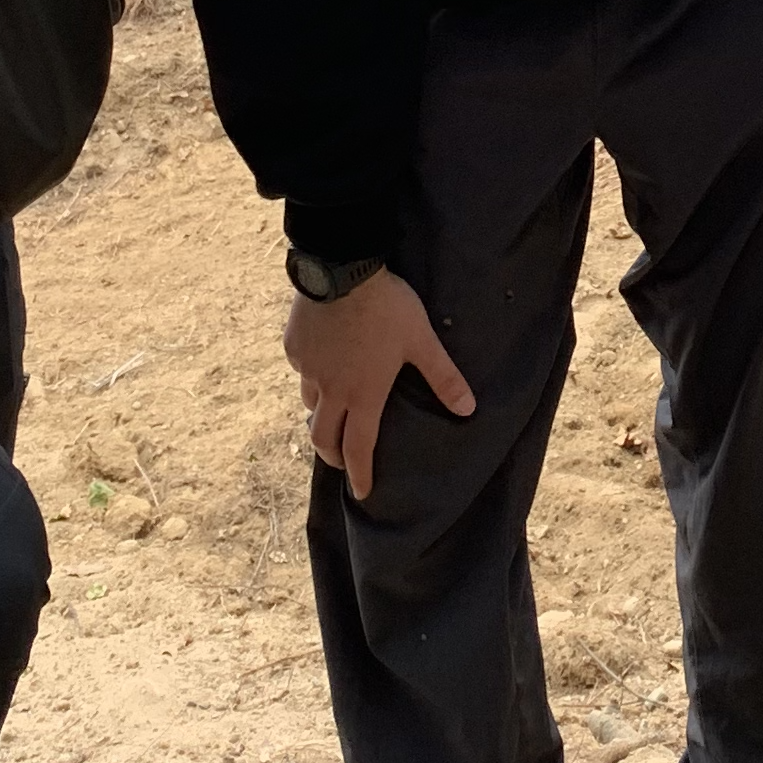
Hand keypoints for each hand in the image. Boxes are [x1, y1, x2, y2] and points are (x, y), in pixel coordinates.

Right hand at [285, 269, 475, 501]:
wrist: (341, 270)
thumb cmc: (386, 308)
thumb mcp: (422, 341)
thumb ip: (443, 377)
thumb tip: (468, 409)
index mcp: (362, 394)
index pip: (359, 447)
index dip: (361, 473)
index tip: (362, 492)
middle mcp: (330, 389)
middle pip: (323, 436)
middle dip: (332, 454)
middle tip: (341, 461)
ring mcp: (307, 369)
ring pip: (309, 403)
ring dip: (320, 416)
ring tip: (330, 414)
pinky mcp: (293, 347)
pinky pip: (301, 370)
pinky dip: (311, 377)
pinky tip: (320, 365)